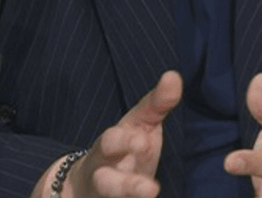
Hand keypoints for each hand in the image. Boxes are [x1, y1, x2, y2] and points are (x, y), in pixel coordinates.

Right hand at [36, 70, 182, 197]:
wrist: (87, 185)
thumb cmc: (124, 149)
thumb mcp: (139, 124)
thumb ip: (157, 104)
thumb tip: (174, 75)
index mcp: (110, 146)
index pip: (112, 141)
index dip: (124, 142)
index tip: (143, 142)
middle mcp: (104, 173)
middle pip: (108, 182)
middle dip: (126, 184)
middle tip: (150, 187)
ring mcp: (107, 192)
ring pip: (113, 197)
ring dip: (132, 196)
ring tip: (153, 193)